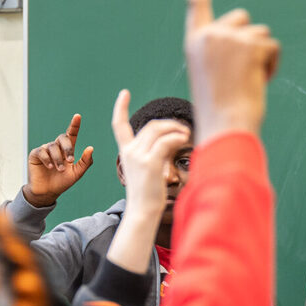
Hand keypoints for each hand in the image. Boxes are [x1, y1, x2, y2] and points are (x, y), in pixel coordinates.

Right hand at [23, 114, 94, 206]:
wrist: (48, 192)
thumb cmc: (63, 182)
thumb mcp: (77, 173)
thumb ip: (85, 162)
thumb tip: (91, 148)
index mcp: (67, 150)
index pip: (71, 134)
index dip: (74, 125)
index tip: (78, 116)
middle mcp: (56, 147)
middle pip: (62, 138)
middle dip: (68, 148)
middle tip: (70, 160)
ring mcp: (45, 149)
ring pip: (52, 147)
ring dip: (58, 158)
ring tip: (59, 170)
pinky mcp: (35, 154)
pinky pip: (42, 151)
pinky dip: (48, 159)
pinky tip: (50, 167)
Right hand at [106, 89, 190, 272]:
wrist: (143, 212)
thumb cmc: (148, 194)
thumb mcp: (147, 170)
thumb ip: (154, 152)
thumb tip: (173, 139)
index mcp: (126, 152)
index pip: (119, 125)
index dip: (120, 107)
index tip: (124, 93)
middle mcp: (130, 151)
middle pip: (151, 125)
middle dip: (169, 124)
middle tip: (183, 131)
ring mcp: (138, 156)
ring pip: (158, 130)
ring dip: (176, 129)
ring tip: (186, 135)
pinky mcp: (150, 163)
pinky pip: (165, 142)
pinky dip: (177, 137)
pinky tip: (184, 139)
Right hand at [183, 0, 280, 141]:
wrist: (225, 126)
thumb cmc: (219, 111)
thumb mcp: (212, 75)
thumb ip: (223, 52)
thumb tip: (254, 39)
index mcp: (195, 43)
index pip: (198, 6)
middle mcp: (210, 35)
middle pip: (242, 19)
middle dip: (250, 39)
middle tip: (243, 71)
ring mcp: (230, 38)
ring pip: (260, 33)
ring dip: (262, 55)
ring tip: (249, 81)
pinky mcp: (250, 45)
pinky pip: (272, 46)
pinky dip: (272, 64)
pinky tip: (259, 81)